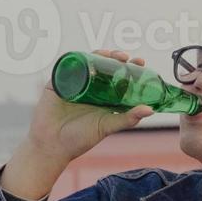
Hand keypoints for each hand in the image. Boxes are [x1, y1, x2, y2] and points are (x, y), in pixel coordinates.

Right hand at [27, 48, 154, 162]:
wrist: (51, 145)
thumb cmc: (79, 139)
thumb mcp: (107, 127)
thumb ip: (128, 118)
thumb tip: (150, 110)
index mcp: (104, 98)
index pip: (119, 78)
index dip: (130, 69)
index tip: (141, 63)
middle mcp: (90, 88)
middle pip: (104, 67)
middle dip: (116, 59)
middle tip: (127, 58)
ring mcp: (73, 83)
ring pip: (87, 63)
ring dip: (99, 55)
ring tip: (111, 56)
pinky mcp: (57, 82)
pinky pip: (66, 66)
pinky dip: (76, 59)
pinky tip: (88, 57)